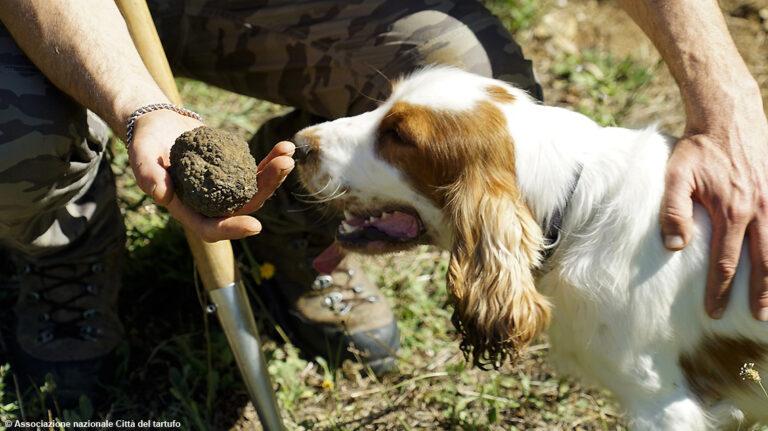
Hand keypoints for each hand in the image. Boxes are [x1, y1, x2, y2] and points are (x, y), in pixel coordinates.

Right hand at [128, 109, 294, 241]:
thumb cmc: (145, 143)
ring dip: (274, 175)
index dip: (231, 229)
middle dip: (266, 190)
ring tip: (287, 155)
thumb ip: (147, 175)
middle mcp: (210, 204)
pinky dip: (271, 160)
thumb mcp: (140, 156)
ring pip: (255, 189)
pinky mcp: (233, 171)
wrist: (157, 125)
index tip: (255, 226)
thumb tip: (161, 195)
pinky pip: (256, 171)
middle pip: (243, 207)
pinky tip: (284, 147)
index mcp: (188, 209)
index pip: (210, 228)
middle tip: (283, 167)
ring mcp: (225, 188)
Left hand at [660, 89, 767, 319]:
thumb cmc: (697, 148)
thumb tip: (675, 247)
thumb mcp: (676, 176)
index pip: (725, 263)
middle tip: (757, 317)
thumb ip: (673, 212)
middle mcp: (758, 211)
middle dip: (760, 294)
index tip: (713, 312)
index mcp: (731, 212)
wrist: (728, 116)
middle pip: (763, 263)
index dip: (719, 291)